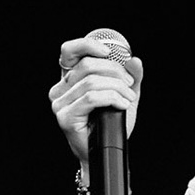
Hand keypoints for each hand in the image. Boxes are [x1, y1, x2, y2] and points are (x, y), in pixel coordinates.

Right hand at [49, 36, 143, 163]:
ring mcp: (60, 103)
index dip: (87, 45)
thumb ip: (131, 78)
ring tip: (129, 98)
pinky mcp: (65, 116)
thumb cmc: (111, 123)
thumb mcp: (125, 95)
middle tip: (130, 84)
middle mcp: (60, 89)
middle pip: (88, 65)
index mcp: (70, 79)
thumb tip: (135, 60)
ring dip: (117, 88)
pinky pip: (91, 98)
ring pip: (92, 82)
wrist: (107, 150)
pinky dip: (112, 98)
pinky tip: (122, 105)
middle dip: (115, 71)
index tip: (107, 51)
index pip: (69, 52)